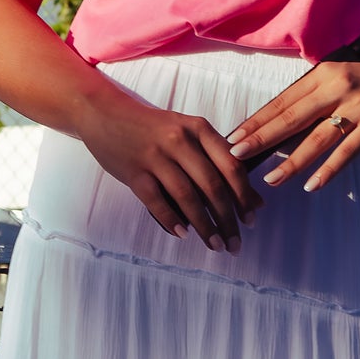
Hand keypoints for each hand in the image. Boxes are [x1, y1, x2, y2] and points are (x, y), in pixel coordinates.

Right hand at [79, 87, 261, 248]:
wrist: (105, 113)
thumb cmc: (154, 129)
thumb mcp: (188, 135)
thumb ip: (218, 161)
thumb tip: (255, 200)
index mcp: (198, 128)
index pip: (231, 166)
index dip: (244, 196)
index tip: (251, 220)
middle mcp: (179, 140)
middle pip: (212, 186)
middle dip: (228, 219)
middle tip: (234, 243)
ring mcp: (155, 156)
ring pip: (187, 197)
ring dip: (204, 226)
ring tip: (215, 244)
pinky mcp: (134, 171)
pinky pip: (157, 201)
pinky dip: (172, 220)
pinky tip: (184, 234)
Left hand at [227, 51, 359, 192]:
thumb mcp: (347, 80)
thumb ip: (320, 97)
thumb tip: (286, 124)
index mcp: (325, 74)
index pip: (283, 100)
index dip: (257, 120)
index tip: (234, 138)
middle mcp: (338, 86)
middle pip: (291, 117)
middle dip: (261, 139)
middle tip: (236, 157)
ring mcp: (359, 105)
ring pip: (316, 137)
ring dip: (291, 161)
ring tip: (270, 180)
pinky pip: (348, 151)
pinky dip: (329, 169)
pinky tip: (312, 185)